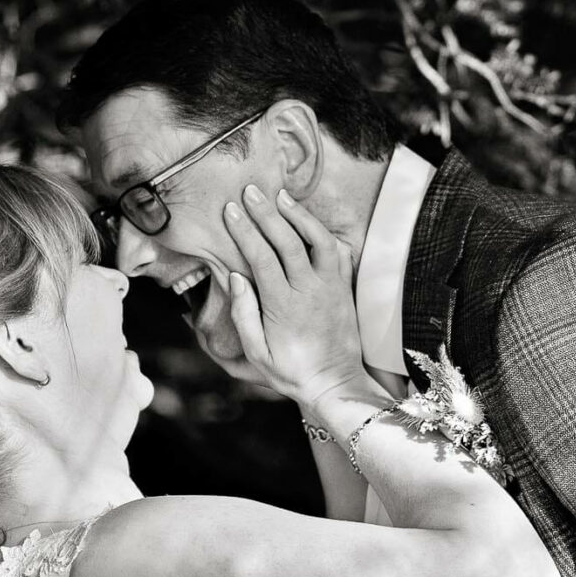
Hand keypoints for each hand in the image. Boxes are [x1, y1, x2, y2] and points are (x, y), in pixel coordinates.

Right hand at [221, 185, 363, 409]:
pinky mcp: (344, 289)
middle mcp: (310, 291)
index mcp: (284, 306)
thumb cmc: (291, 371)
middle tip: (250, 192)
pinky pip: (339, 253)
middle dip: (267, 213)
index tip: (231, 211)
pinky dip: (325, 233)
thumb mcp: (257, 354)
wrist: (335, 383)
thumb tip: (236, 277)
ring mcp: (331, 287)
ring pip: (318, 240)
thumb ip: (244, 315)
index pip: (262, 258)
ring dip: (299, 215)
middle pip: (288, 241)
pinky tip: (310, 221)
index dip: (245, 232)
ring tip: (281, 196)